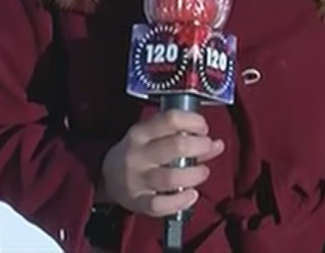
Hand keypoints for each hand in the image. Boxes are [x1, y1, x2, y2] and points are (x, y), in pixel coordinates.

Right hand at [100, 110, 225, 217]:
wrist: (106, 178)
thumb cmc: (140, 154)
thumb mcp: (155, 138)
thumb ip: (186, 138)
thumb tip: (218, 144)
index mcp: (141, 132)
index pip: (171, 119)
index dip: (194, 121)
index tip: (202, 128)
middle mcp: (138, 154)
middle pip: (176, 146)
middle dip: (200, 146)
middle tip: (206, 148)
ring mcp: (137, 179)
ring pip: (171, 177)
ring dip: (195, 174)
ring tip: (202, 172)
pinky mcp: (138, 202)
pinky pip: (160, 205)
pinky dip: (181, 201)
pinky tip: (191, 195)